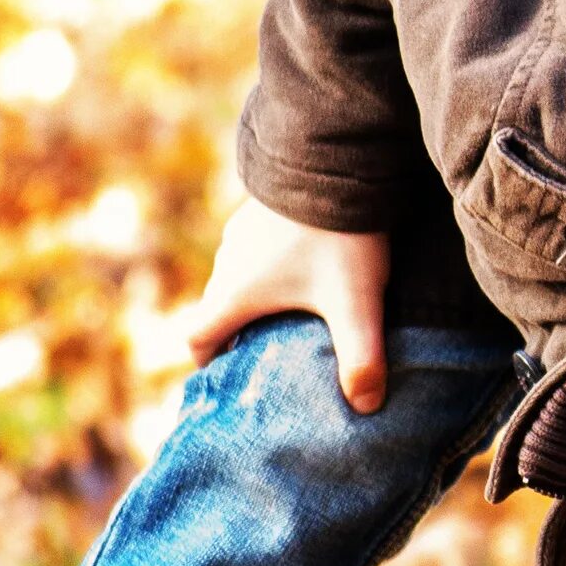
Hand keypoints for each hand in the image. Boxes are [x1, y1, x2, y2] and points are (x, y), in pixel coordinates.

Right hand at [185, 198, 391, 411]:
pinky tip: (309, 266)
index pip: (199, 339)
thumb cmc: (337, 236)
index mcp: (233, 292)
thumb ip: (361, 358)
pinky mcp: (264, 205)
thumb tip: (367, 408)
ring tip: (293, 315)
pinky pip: (258, 247)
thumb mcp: (354, 303)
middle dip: (238, 334)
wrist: (335, 156)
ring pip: (238, 275)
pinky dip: (272, 265)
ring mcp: (242, 230)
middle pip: (218, 308)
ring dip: (257, 297)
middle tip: (269, 354)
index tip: (229, 379)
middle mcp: (227, 261)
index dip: (209, 363)